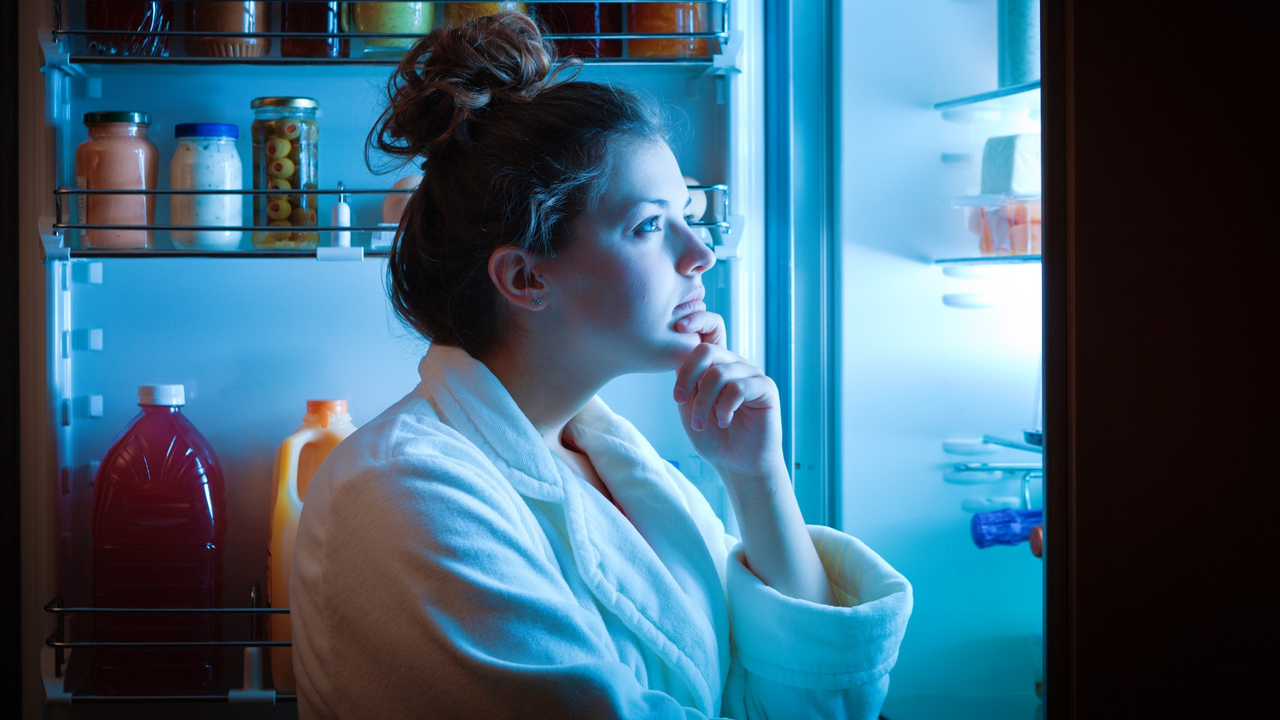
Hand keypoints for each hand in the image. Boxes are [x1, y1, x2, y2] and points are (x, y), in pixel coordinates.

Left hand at [673, 311, 786, 484]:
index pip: (711, 328)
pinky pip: (738, 388)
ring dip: (703, 402)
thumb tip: (674, 351)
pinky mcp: (766, 389)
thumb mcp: (689, 406)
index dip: (697, 319)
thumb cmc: (713, 437)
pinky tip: (723, 421)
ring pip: (718, 373)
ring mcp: (751, 374)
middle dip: (687, 376)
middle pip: (707, 349)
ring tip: (701, 424)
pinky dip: (724, 407)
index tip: (678, 326)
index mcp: (716, 364)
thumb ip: (684, 379)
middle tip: (680, 401)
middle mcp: (734, 364)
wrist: (737, 465)